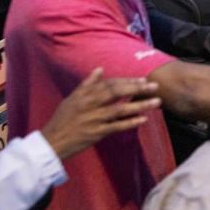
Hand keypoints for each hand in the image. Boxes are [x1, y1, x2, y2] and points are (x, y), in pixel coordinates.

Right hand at [41, 68, 160, 159]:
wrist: (52, 141)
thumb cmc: (63, 119)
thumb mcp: (72, 98)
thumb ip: (87, 84)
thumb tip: (100, 69)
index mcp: (84, 94)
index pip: (109, 84)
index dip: (127, 81)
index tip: (143, 79)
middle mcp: (89, 104)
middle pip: (116, 93)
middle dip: (137, 88)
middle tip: (155, 86)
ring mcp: (94, 119)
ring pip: (120, 109)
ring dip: (140, 105)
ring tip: (156, 102)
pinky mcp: (96, 133)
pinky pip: (116, 127)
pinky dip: (130, 122)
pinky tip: (143, 119)